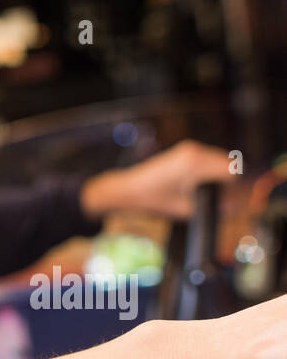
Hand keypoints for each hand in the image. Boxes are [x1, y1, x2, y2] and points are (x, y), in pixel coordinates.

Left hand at [80, 140, 238, 220]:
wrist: (126, 190)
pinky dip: (208, 170)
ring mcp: (189, 149)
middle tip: (219, 200)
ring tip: (208, 193)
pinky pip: (206, 159)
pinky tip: (199, 185)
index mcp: (195, 164)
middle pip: (227, 163)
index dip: (232, 188)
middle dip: (226, 181)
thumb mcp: (184, 209)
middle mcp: (194, 152)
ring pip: (218, 160)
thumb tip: (231, 209)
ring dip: (218, 175)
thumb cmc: (151, 201)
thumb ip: (209, 208)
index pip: (231, 171)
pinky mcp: (184, 151)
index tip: (226, 201)